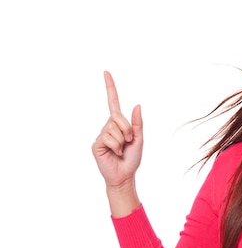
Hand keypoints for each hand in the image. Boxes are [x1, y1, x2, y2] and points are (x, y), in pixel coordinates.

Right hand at [92, 71, 143, 189]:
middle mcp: (108, 126)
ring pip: (114, 129)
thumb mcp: (139, 139)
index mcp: (119, 123)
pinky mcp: (96, 144)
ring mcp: (101, 135)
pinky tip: (115, 153)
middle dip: (128, 130)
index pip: (113, 102)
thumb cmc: (132, 158)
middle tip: (129, 143)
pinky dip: (117, 146)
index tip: (106, 72)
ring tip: (122, 150)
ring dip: (123, 140)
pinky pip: (109, 138)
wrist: (124, 175)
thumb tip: (136, 105)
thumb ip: (137, 123)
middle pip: (118, 117)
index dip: (110, 87)